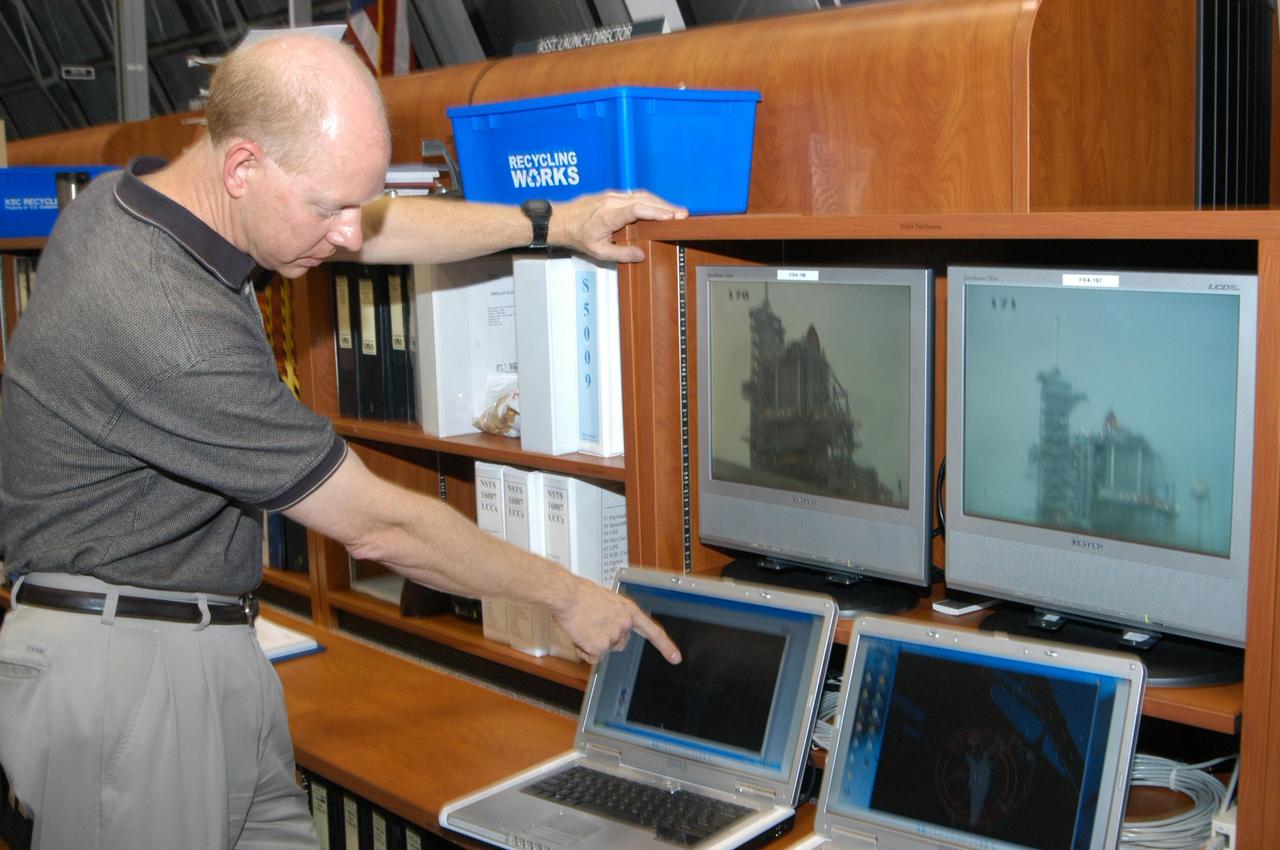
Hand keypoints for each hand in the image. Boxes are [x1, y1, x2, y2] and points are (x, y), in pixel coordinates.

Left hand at [550, 190, 687, 262]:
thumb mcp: (598, 251)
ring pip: (640, 195)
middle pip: (644, 199)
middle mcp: (611, 201)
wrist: (560, 220)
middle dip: (665, 206)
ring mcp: (612, 196)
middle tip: (682, 215)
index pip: (638, 209)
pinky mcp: (612, 195)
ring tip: (675, 211)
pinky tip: (658, 206)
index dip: (656, 211)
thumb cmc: (576, 235)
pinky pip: (634, 195)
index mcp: (608, 215)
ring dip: (659, 202)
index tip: (671, 216)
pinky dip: (649, 200)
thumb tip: (640, 255)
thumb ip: (621, 254)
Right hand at [555, 578, 681, 665]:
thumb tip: (610, 627)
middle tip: (592, 625)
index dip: (666, 646)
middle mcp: (624, 625)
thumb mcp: (607, 600)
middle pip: (620, 644)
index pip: (653, 632)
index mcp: (629, 611)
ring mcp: (613, 637)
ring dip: (592, 644)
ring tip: (583, 626)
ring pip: (604, 650)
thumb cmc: (581, 593)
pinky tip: (579, 635)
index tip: (675, 657)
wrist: (567, 595)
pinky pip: (592, 657)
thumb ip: (615, 615)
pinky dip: (584, 650)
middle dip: (607, 639)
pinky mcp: (600, 647)